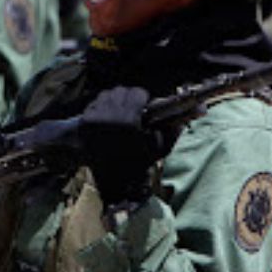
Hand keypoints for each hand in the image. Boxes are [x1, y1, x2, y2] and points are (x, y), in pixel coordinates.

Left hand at [79, 87, 164, 204]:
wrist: (113, 181)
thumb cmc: (137, 164)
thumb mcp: (158, 148)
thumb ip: (171, 130)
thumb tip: (186, 114)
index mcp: (128, 120)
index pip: (137, 93)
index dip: (143, 98)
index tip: (144, 106)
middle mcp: (109, 116)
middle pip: (121, 91)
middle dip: (129, 98)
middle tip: (133, 109)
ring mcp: (94, 118)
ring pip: (107, 94)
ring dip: (115, 100)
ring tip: (120, 112)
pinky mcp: (84, 122)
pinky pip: (94, 104)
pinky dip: (102, 107)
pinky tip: (107, 118)